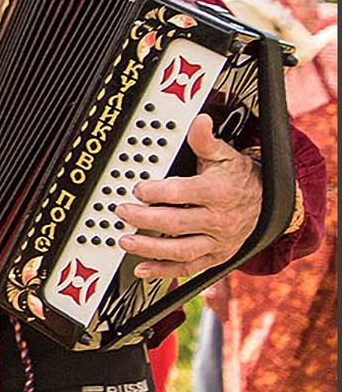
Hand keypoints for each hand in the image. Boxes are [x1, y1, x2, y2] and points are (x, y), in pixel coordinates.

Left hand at [115, 115, 264, 279]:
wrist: (269, 204)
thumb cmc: (239, 177)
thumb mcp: (224, 154)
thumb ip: (205, 140)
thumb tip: (199, 120)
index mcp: (218, 192)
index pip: (182, 193)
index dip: (156, 191)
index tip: (137, 188)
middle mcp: (219, 220)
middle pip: (176, 223)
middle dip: (144, 219)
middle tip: (121, 212)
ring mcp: (218, 242)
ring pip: (181, 250)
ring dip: (150, 248)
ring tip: (125, 241)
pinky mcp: (216, 257)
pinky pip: (189, 268)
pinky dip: (164, 271)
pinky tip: (141, 269)